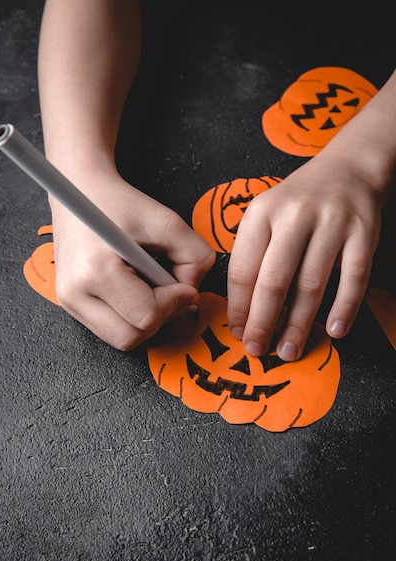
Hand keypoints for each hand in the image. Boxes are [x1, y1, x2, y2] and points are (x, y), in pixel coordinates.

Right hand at [50, 170, 215, 349]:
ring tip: (151, 288)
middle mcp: (75, 292)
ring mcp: (68, 301)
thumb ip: (195, 258)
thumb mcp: (168, 222)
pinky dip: (130, 317)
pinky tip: (136, 290)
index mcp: (95, 271)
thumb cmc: (119, 203)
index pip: (147, 316)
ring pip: (121, 339)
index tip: (183, 285)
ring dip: (145, 320)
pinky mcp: (69, 303)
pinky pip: (110, 328)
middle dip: (160, 318)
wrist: (79, 189)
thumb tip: (192, 292)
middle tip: (169, 290)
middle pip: (131, 338)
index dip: (175, 303)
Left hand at [227, 148, 382, 360]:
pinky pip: (354, 278)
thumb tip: (244, 312)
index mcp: (261, 213)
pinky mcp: (363, 232)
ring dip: (299, 325)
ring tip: (290, 350)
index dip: (238, 308)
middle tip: (258, 350)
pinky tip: (335, 331)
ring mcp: (331, 222)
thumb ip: (253, 256)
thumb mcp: (265, 216)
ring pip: (311, 285)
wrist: (346, 169)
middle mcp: (294, 215)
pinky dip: (345, 308)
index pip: (242, 270)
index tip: (237, 332)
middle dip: (263, 323)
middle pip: (273, 282)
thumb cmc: (296, 204)